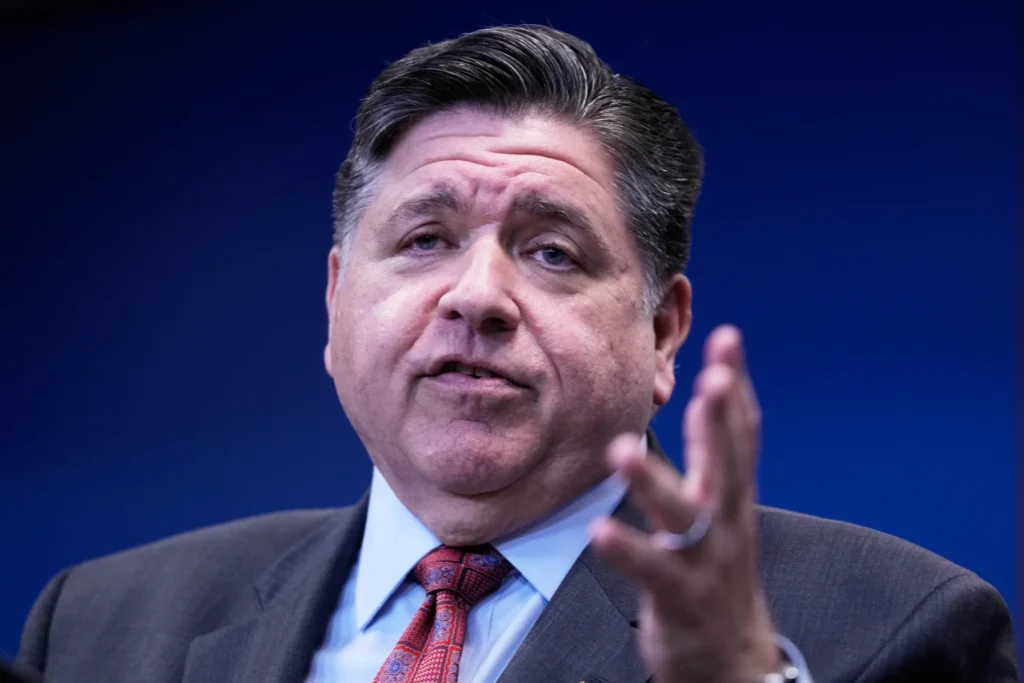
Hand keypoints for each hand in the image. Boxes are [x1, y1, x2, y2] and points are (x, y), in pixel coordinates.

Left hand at [590, 325, 777, 682]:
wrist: (731, 658)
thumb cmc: (715, 569)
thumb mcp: (721, 508)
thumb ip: (714, 454)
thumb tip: (708, 392)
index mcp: (732, 495)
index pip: (741, 431)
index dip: (737, 384)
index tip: (728, 335)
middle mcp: (728, 522)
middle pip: (728, 464)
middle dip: (720, 419)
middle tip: (712, 376)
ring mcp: (707, 561)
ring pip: (684, 517)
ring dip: (653, 482)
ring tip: (621, 450)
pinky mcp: (682, 598)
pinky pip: (653, 573)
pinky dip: (628, 551)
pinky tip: (599, 530)